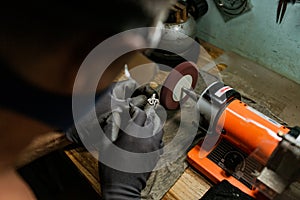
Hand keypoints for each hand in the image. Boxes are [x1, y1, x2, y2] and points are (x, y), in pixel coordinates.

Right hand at [66, 79, 164, 198]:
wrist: (122, 188)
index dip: (135, 110)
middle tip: (140, 116)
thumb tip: (115, 117)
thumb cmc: (112, 169)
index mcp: (133, 135)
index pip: (140, 114)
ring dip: (153, 125)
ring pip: (159, 130)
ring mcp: (152, 148)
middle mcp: (146, 139)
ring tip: (145, 125)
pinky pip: (160, 142)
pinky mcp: (155, 156)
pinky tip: (148, 139)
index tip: (131, 110)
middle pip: (153, 120)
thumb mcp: (105, 146)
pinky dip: (156, 137)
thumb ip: (110, 128)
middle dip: (146, 115)